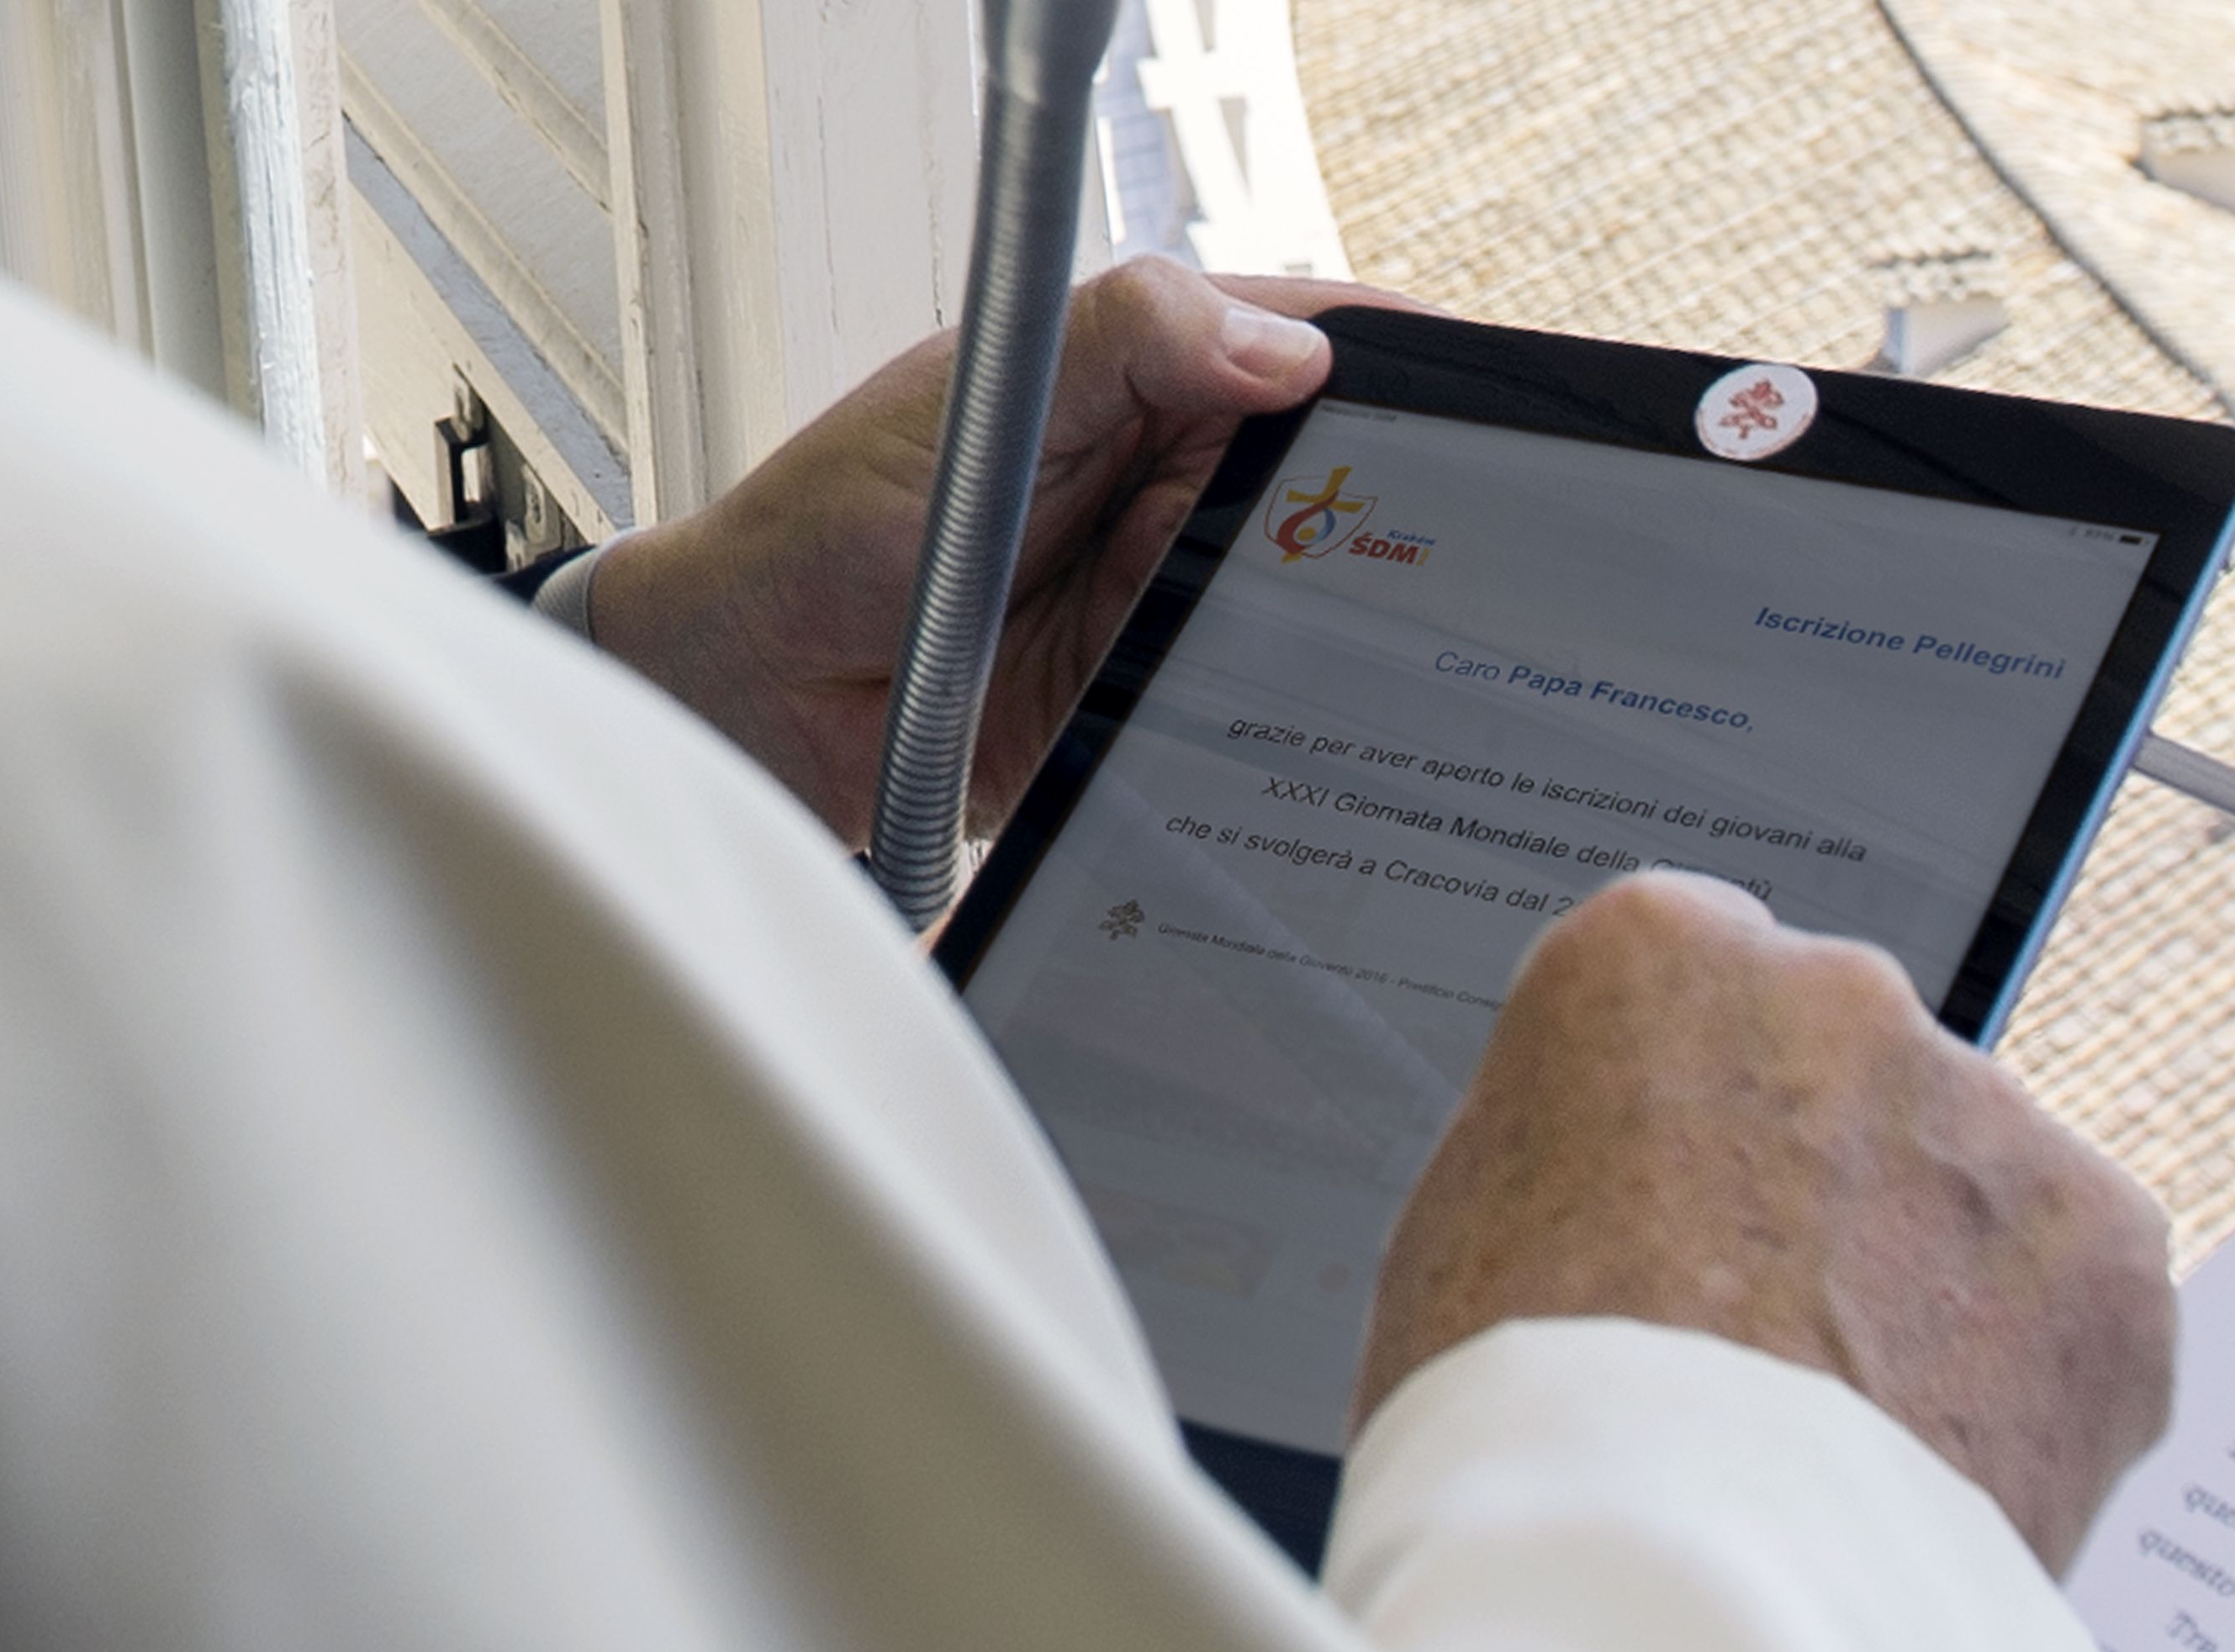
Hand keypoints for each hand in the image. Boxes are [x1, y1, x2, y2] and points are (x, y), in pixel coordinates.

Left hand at [587, 258, 1406, 846]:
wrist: (747, 692)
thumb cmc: (823, 527)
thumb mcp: (979, 400)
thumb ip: (1126, 344)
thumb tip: (1288, 350)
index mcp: (1139, 380)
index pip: (1308, 347)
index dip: (1403, 366)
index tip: (1484, 399)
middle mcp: (1163, 485)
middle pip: (1335, 484)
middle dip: (1404, 513)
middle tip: (1486, 545)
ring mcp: (1158, 597)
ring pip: (1308, 601)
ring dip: (1359, 623)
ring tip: (1437, 641)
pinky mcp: (1141, 700)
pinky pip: (1243, 705)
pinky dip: (1287, 715)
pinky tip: (1338, 725)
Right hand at [1355, 874, 2176, 1573]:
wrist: (1676, 1593)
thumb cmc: (1526, 1426)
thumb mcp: (1459, 1236)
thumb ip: (1570, 1152)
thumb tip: (1624, 1179)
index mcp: (1651, 960)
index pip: (1685, 984)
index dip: (1672, 1117)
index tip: (1667, 1206)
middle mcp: (1838, 996)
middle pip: (1838, 1079)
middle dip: (1814, 1190)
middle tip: (1746, 1343)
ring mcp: (1991, 1119)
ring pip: (1964, 1194)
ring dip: (1919, 1289)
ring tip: (1828, 1444)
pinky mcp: (2115, 1256)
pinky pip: (2068, 1310)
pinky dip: (2017, 1388)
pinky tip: (1918, 1473)